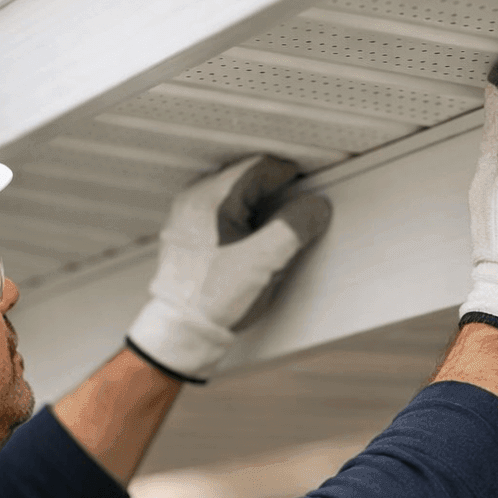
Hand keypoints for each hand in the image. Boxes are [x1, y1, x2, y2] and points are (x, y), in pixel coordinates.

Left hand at [127, 155, 331, 381]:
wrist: (182, 331)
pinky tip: (250, 242)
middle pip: (245, 178)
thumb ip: (294, 227)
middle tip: (295, 210)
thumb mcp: (264, 261)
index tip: (308, 190)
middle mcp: (194, 199)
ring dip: (257, 205)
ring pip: (233, 195)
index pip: (260, 166)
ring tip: (273, 229)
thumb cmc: (214, 299)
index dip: (290, 175)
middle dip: (274, 191)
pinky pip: (219, 212)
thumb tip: (316, 206)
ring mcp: (187, 216)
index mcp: (211, 197)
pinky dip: (241, 219)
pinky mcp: (187, 234)